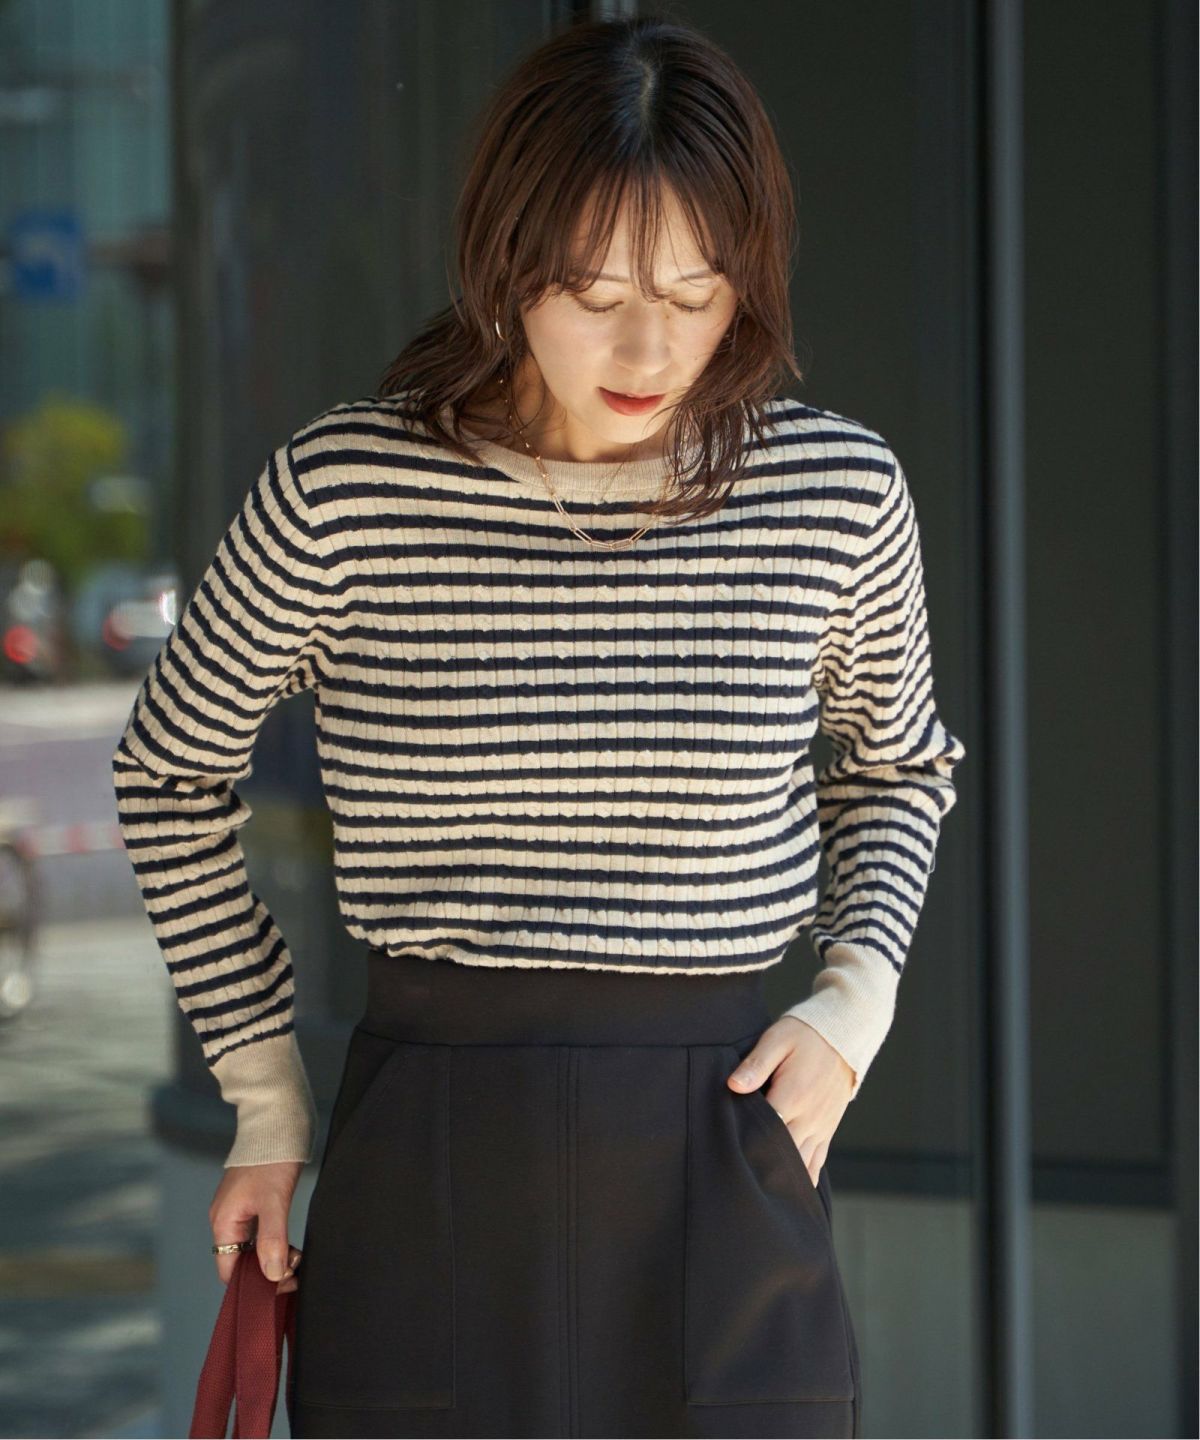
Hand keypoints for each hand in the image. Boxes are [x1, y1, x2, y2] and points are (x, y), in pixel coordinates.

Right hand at [209, 1160, 305, 1294]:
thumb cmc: (272, 1157)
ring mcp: (240, 1208)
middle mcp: (227, 1218)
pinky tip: (292, 1244)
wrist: (278, 1119)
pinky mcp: (254, 1200)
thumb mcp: (274, 1201)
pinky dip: (274, 1242)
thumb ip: (272, 1239)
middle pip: (240, 1261)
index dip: (253, 1284)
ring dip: (273, 1256)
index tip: (282, 1286)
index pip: (229, 1270)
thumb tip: (272, 1275)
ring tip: (298, 1257)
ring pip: (252, 1247)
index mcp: (223, 1221)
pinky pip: (259, 1232)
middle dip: (266, 1271)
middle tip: (295, 1271)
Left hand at [726, 1017, 855, 1187]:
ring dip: (782, 1176)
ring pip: (800, 1164)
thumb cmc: (805, 1035)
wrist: (843, 1036)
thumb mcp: (777, 1039)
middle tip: (736, 1180)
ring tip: (760, 1193)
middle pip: (782, 1153)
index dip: (745, 1144)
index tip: (727, 1154)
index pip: (765, 1130)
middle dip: (761, 1165)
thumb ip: (755, 1064)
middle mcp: (809, 1118)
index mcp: (793, 1096)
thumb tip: (733, 1086)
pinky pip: (817, 1162)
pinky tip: (790, 1192)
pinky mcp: (827, 1130)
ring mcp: (820, 1127)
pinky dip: (804, 1177)